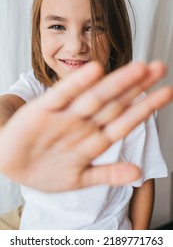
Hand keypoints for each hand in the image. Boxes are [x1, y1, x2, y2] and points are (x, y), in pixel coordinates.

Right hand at [0, 61, 171, 191]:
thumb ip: (107, 174)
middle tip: (160, 67)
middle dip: (138, 86)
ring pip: (95, 96)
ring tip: (140, 67)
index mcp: (93, 141)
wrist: (9, 164)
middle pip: (115, 103)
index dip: (146, 107)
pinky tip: (95, 71)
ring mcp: (63, 117)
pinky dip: (77, 83)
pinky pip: (62, 95)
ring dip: (118, 82)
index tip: (166, 92)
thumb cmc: (45, 169)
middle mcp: (82, 125)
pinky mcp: (42, 110)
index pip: (124, 120)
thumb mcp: (78, 178)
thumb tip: (138, 173)